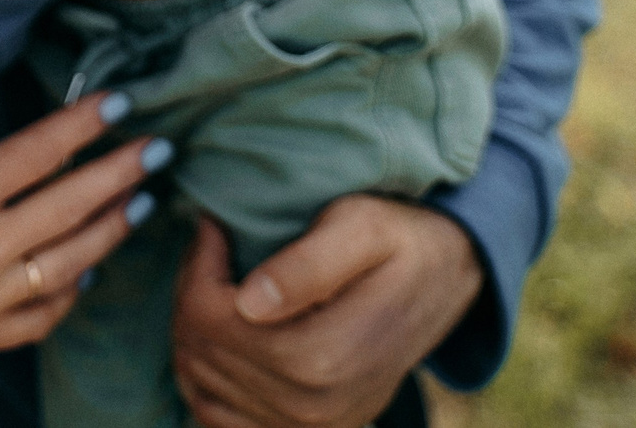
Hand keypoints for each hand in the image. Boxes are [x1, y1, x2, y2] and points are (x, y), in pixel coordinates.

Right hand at [0, 93, 162, 425]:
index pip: (36, 153)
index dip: (81, 124)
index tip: (117, 102)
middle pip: (71, 204)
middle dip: (121, 172)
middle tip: (159, 149)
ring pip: (73, 260)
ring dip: (112, 228)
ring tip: (141, 202)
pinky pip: (46, 314)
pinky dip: (74, 291)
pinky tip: (86, 273)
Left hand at [172, 198, 484, 427]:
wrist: (444, 281)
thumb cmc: (400, 241)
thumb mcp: (363, 227)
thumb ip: (309, 264)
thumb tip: (250, 302)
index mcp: (328, 356)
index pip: (217, 323)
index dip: (199, 272)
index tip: (214, 229)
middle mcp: (317, 407)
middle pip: (205, 355)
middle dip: (191, 295)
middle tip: (209, 249)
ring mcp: (311, 427)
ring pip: (202, 385)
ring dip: (193, 331)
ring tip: (214, 282)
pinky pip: (218, 418)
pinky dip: (204, 376)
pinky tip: (217, 332)